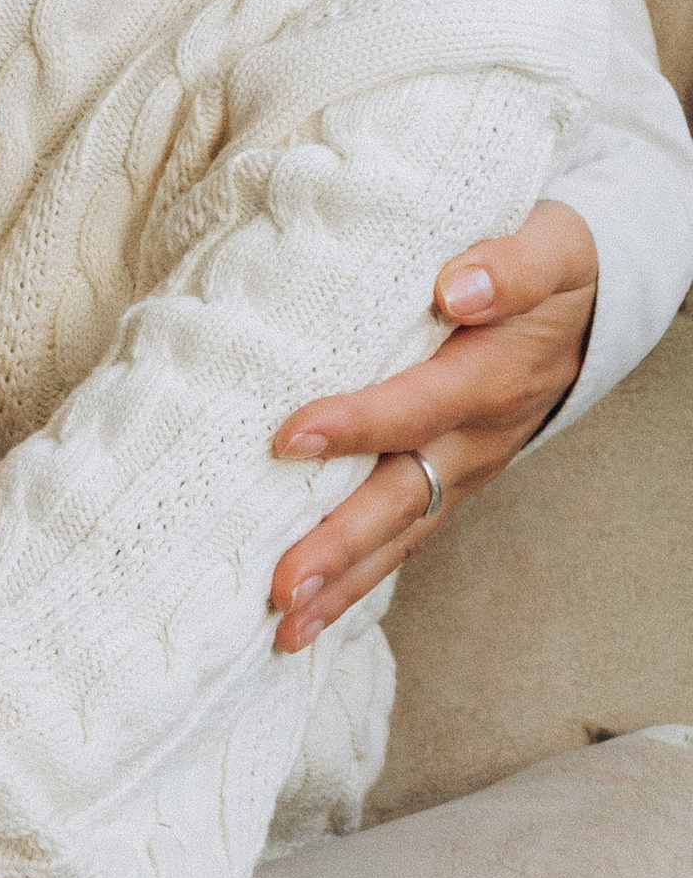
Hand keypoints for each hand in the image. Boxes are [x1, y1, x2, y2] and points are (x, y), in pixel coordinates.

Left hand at [268, 199, 599, 649]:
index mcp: (492, 378)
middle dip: (341, 547)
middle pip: (403, 498)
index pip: (417, 408)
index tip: (288, 437)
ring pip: (401, 534)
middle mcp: (477, 438)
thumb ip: (508, 265)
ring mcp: (465, 468)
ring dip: (344, 583)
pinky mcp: (451, 479)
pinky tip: (313, 610)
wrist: (595, 300)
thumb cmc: (554, 264)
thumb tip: (458, 288)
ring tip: (285, 628)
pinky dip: (361, 578)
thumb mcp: (549, 248)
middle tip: (283, 587)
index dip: (356, 424)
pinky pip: (405, 534)